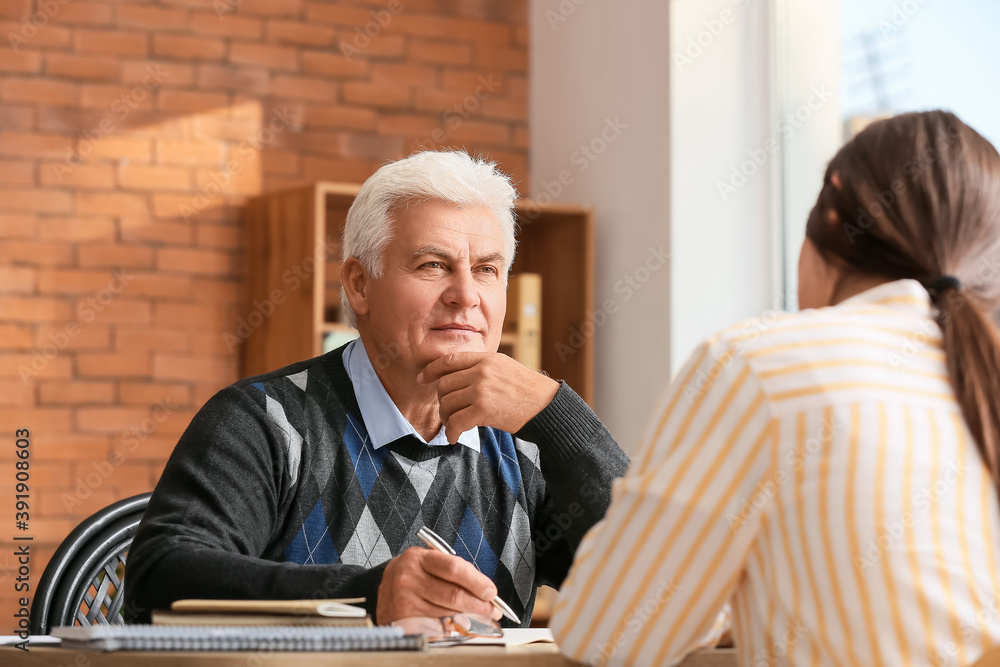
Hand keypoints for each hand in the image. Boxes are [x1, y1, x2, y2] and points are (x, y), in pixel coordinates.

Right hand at [376, 547, 501, 624]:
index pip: (454, 568)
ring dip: (470, 619)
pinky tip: (459, 625)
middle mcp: (408, 579)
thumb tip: (484, 591)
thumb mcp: (427, 562)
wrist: (381, 590)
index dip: (477, 582)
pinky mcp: (404, 623)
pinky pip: (437, 629)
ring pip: (448, 614)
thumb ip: (454, 572)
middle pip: (454, 595)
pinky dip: (453, 629)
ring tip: (479, 618)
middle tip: (492, 610)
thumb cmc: (412, 575)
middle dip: (480, 605)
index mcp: (417, 558)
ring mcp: (404, 602)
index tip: (491, 592)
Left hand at [417, 352, 559, 442]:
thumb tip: (455, 377)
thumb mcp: (504, 368)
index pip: (450, 360)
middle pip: (444, 385)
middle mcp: (482, 371)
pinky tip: (454, 437)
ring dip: (446, 418)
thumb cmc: (526, 391)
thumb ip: (481, 368)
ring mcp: (482, 389)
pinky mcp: (484, 409)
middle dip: (441, 401)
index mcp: (486, 358)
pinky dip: (451, 432)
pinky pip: (456, 421)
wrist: (546, 406)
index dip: (432, 370)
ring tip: (453, 425)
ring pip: (447, 403)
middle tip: (447, 413)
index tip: (422, 379)